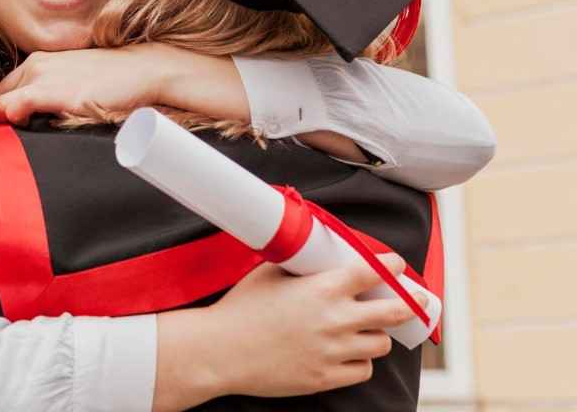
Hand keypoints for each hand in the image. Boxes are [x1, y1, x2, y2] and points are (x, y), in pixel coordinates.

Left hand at [0, 44, 246, 124]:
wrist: (146, 70)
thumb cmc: (116, 80)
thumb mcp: (78, 80)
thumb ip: (55, 93)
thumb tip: (39, 118)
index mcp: (41, 61)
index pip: (4, 89)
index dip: (2, 111)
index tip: (10, 130)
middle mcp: (37, 65)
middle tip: (12, 140)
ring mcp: (43, 77)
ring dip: (5, 124)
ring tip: (20, 142)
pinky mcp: (51, 92)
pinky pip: (12, 108)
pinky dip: (11, 122)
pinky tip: (28, 133)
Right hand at [153, 253, 418, 409]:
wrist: (220, 350)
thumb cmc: (240, 309)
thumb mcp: (269, 273)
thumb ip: (301, 267)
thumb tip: (316, 256)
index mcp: (323, 288)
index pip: (374, 271)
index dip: (393, 266)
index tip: (397, 266)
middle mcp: (335, 319)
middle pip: (394, 311)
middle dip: (410, 304)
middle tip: (414, 301)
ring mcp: (333, 351)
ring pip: (381, 344)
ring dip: (377, 334)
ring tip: (365, 328)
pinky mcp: (326, 377)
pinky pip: (363, 370)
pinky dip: (360, 360)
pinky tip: (348, 352)